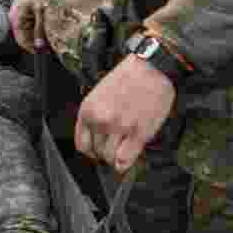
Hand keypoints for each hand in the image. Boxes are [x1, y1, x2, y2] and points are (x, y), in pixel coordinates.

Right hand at [9, 0, 51, 53]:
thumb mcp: (41, 8)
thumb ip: (40, 28)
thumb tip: (39, 47)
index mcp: (17, 17)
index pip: (22, 41)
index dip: (33, 49)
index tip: (47, 52)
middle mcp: (19, 16)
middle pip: (28, 36)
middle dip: (40, 41)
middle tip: (54, 44)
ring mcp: (25, 12)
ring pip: (33, 29)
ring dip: (43, 33)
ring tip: (55, 34)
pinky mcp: (32, 8)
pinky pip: (37, 21)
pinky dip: (44, 25)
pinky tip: (53, 24)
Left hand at [74, 55, 175, 171]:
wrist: (151, 68)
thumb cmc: (128, 78)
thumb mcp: (100, 94)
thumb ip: (96, 116)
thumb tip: (97, 138)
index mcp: (87, 110)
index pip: (81, 144)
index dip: (91, 150)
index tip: (98, 150)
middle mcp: (100, 121)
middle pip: (97, 152)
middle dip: (106, 152)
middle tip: (116, 146)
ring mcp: (119, 128)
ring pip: (110, 158)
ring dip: (116, 157)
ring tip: (124, 148)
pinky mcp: (138, 134)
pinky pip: (125, 159)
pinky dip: (125, 163)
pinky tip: (128, 159)